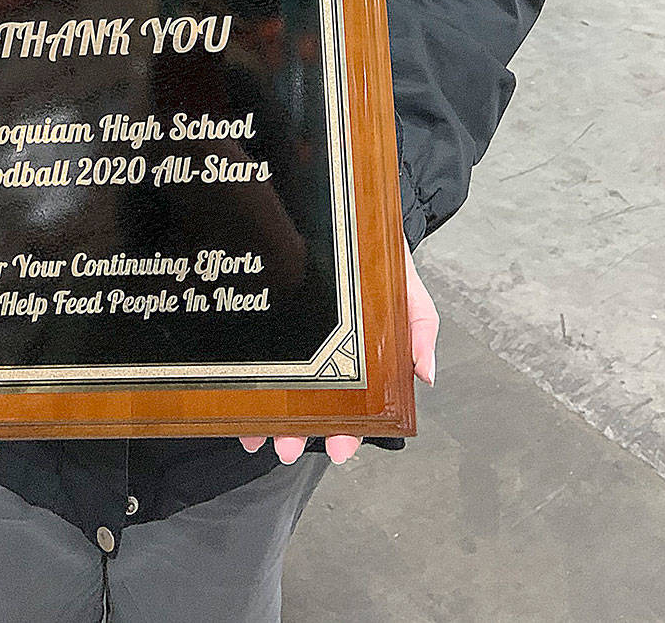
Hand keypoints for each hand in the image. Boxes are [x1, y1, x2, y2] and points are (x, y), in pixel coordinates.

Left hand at [239, 229, 438, 465]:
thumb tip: (425, 374)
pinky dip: (248, 388)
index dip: (350, 430)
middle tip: (289, 446)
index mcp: (363, 357)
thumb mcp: (409, 290)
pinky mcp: (270, 323)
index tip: (340, 448)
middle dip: (301, 433)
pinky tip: (240, 408)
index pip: (359, 404)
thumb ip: (420, 330)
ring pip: (283, 391)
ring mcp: (297, 342)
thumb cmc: (378, 258)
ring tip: (262, 434)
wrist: (348, 215)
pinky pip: (256, 359)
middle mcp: (327, 354)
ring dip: (272, 419)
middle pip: (314, 405)